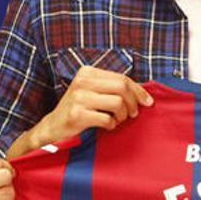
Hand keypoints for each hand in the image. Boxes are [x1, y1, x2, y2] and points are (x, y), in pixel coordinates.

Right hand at [7, 66, 152, 157]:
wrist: (53, 127)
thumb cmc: (79, 109)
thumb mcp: (93, 91)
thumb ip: (113, 88)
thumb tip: (143, 93)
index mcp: (88, 72)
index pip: (122, 77)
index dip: (138, 90)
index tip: (147, 101)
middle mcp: (82, 81)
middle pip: (122, 87)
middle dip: (134, 102)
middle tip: (133, 114)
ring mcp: (78, 97)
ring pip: (117, 103)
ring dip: (122, 115)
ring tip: (118, 120)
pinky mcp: (77, 114)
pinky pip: (107, 119)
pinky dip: (111, 125)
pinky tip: (107, 126)